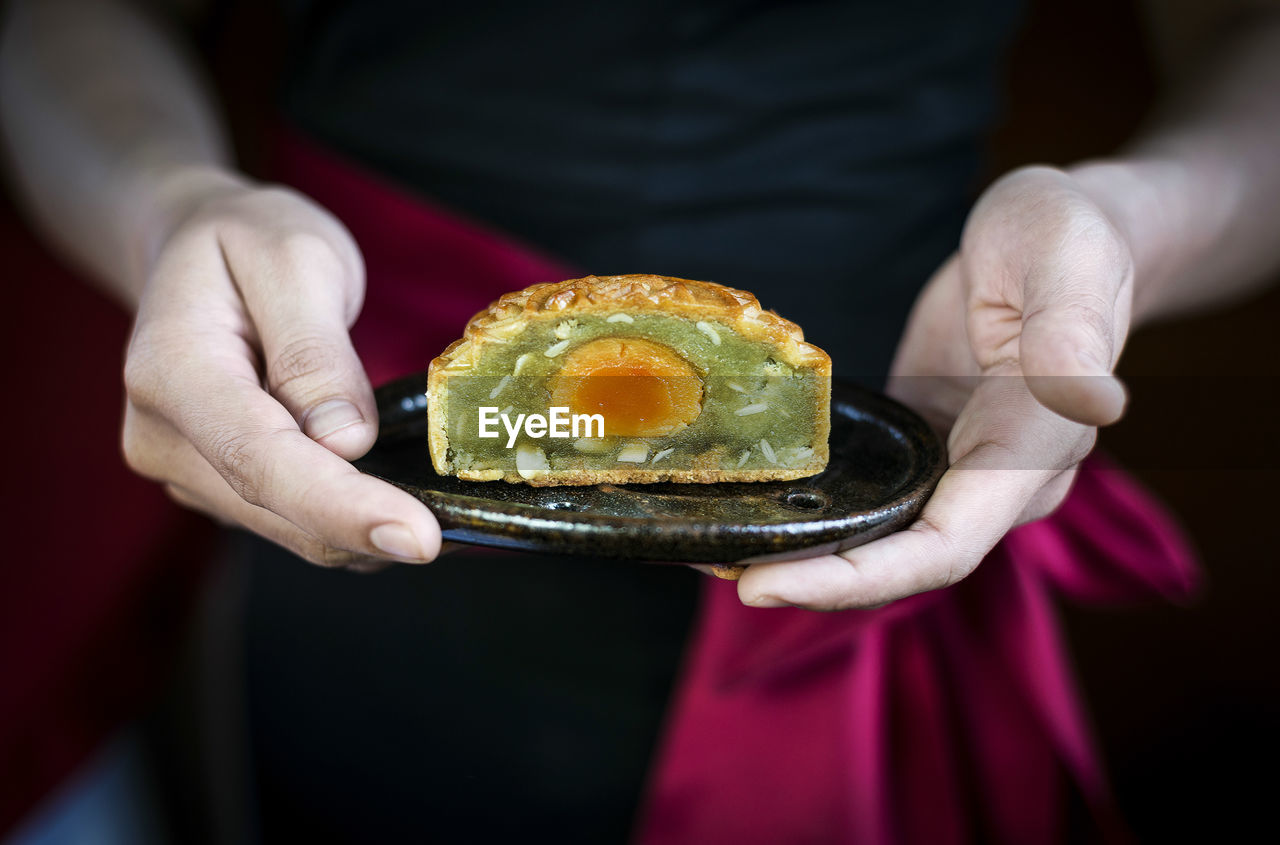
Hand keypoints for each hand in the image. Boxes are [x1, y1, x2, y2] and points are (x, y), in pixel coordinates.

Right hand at [122, 169, 442, 570]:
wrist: (194, 248)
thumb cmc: (248, 242)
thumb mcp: (295, 260)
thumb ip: (316, 350)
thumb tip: (347, 442)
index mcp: (174, 371)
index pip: (262, 460)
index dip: (343, 507)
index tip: (420, 538)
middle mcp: (164, 437)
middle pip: (279, 510)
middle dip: (371, 528)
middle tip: (467, 522)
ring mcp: (187, 471)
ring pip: (292, 530)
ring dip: (366, 530)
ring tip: (439, 504)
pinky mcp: (220, 488)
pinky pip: (296, 522)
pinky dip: (353, 520)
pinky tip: (402, 499)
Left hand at [737, 166, 1131, 608]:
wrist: (1056, 233)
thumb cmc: (1070, 238)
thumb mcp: (1070, 263)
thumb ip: (1073, 334)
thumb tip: (1099, 403)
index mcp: (1030, 450)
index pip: (943, 549)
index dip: (857, 579)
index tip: (765, 586)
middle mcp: (991, 479)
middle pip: (898, 559)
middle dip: (808, 577)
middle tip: (712, 564)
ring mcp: (950, 463)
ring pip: (875, 535)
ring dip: (798, 551)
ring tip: (708, 545)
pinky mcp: (916, 441)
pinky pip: (863, 491)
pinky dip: (807, 506)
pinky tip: (743, 497)